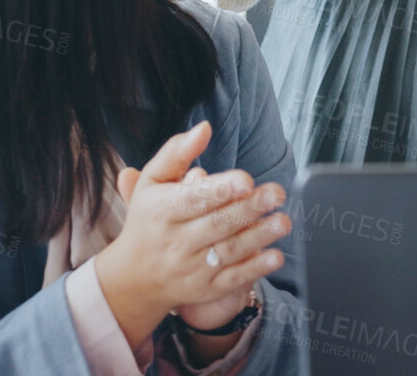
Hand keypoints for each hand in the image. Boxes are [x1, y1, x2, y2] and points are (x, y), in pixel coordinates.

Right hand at [91, 124, 288, 350]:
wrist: (132, 278)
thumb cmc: (149, 220)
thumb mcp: (152, 184)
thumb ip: (176, 153)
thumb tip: (204, 128)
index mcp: (162, 212)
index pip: (194, 200)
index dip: (220, 190)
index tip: (246, 180)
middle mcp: (176, 241)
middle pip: (217, 223)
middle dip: (249, 208)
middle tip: (278, 193)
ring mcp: (191, 267)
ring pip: (229, 250)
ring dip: (260, 236)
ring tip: (284, 220)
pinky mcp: (205, 289)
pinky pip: (232, 278)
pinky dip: (255, 268)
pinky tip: (276, 255)